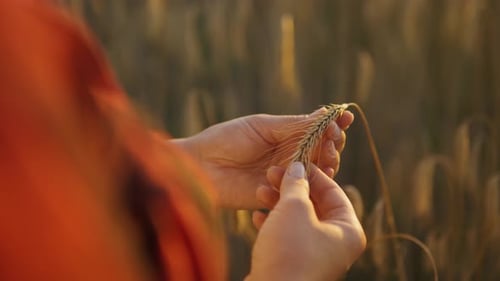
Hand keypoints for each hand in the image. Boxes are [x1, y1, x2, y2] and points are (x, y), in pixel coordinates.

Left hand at [172, 109, 353, 208]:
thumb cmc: (226, 139)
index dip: (332, 125)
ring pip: (317, 172)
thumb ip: (292, 126)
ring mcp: (284, 177)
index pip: (316, 131)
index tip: (344, 117)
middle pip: (323, 152)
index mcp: (285, 136)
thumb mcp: (262, 126)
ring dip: (329, 161)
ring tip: (329, 153)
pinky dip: (313, 183)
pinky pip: (301, 191)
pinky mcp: (278, 196)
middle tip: (335, 138)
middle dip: (334, 143)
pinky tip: (316, 172)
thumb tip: (323, 114)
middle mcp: (288, 157)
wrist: (200, 165)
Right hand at [246, 163, 365, 280]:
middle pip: (315, 205)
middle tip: (271, 174)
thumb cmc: (290, 251)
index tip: (293, 161)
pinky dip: (274, 224)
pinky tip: (257, 216)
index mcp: (348, 231)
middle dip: (291, 188)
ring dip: (278, 203)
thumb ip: (296, 184)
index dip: (312, 173)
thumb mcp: (294, 209)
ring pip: (298, 220)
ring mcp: (316, 256)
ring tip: (259, 192)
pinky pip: (288, 237)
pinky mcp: (296, 265)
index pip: (334, 191)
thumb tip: (297, 167)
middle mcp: (336, 245)